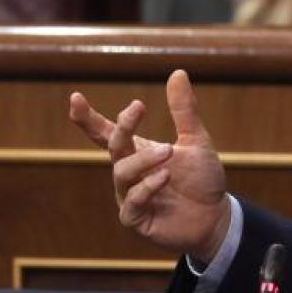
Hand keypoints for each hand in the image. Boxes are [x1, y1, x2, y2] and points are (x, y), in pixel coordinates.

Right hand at [69, 70, 229, 260]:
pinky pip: (131, 202)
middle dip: (122, 127)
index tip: (75, 98)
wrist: (216, 217)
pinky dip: (147, 188)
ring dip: (143, 159)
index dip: (88, 118)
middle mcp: (129, 173)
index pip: (106, 133)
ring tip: (169, 152)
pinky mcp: (137, 220)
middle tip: (137, 107)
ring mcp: (129, 197)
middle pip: (114, 146)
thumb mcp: (196, 141)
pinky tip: (164, 178)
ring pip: (122, 173)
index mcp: (137, 152)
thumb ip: (184, 111)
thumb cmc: (201, 179)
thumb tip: (178, 72)